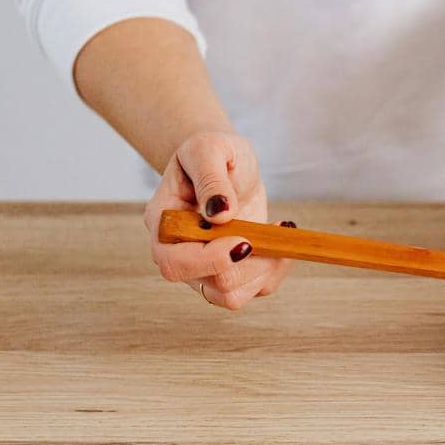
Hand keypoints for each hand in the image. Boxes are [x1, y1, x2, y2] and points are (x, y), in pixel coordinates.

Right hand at [143, 132, 292, 309]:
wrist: (225, 161)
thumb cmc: (211, 151)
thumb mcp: (209, 148)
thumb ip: (210, 178)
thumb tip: (220, 214)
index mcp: (164, 223)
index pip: (174, 262)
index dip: (210, 260)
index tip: (244, 240)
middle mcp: (179, 253)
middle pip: (209, 286)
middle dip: (248, 265)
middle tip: (269, 230)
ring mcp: (205, 267)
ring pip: (232, 296)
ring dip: (264, 269)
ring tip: (277, 229)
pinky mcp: (232, 269)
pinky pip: (255, 288)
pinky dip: (276, 268)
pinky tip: (280, 232)